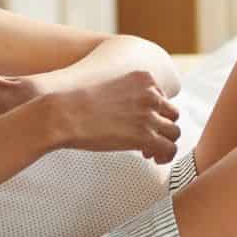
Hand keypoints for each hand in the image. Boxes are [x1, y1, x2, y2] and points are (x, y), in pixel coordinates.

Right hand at [51, 70, 180, 163]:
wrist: (62, 112)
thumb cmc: (74, 101)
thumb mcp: (107, 86)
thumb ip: (124, 94)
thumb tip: (125, 112)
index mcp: (143, 78)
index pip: (162, 97)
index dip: (153, 113)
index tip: (141, 123)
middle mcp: (151, 94)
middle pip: (172, 114)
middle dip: (161, 127)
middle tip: (147, 139)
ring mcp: (149, 115)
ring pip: (174, 132)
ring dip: (164, 143)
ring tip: (150, 152)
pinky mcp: (145, 136)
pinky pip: (170, 149)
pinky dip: (165, 156)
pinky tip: (152, 159)